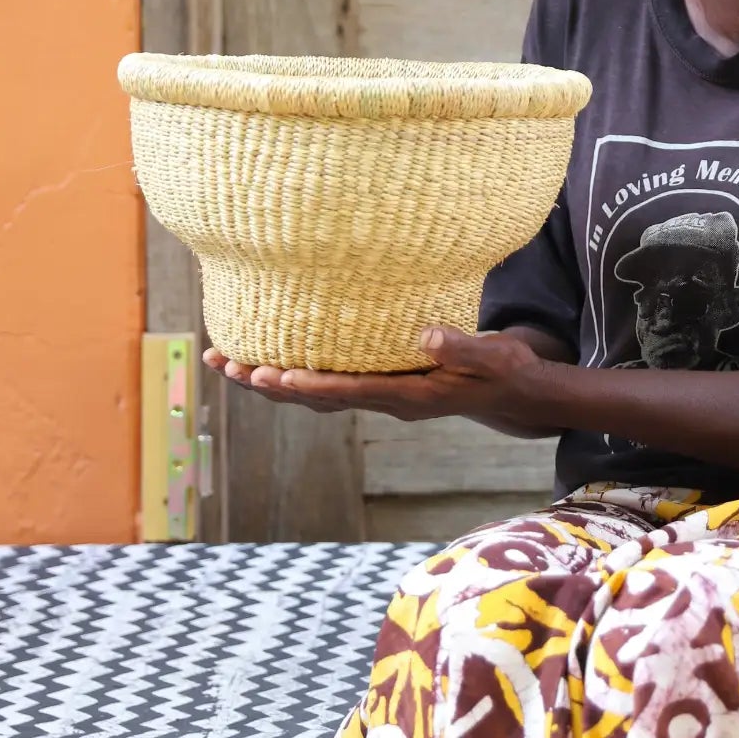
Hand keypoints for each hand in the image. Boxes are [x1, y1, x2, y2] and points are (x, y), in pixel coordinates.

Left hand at [202, 326, 556, 425]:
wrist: (515, 393)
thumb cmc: (505, 372)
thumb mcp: (492, 358)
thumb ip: (460, 347)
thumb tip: (425, 337)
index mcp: (408, 396)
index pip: (347, 393)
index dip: (307, 385)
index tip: (270, 376)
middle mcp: (386, 400)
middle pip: (314, 398)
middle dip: (267, 384)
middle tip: (223, 365)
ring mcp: (381, 394)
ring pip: (314, 392)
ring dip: (270, 380)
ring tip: (226, 362)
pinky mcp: (382, 384)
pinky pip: (328, 382)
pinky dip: (294, 372)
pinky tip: (274, 356)